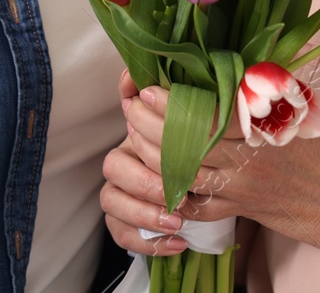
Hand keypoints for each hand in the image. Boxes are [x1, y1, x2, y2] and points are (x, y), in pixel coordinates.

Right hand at [99, 71, 187, 256]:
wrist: (207, 180)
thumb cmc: (196, 145)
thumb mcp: (191, 121)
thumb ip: (169, 95)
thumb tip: (131, 74)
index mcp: (135, 134)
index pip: (127, 133)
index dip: (145, 145)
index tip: (176, 158)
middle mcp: (122, 162)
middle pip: (113, 169)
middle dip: (145, 184)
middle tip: (177, 197)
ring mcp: (120, 194)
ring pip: (111, 204)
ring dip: (144, 216)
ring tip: (178, 223)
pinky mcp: (125, 224)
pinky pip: (123, 236)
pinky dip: (149, 244)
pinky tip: (179, 244)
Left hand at [120, 73, 319, 248]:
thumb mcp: (301, 106)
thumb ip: (268, 81)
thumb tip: (245, 45)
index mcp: (262, 124)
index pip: (206, 112)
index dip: (172, 102)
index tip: (150, 88)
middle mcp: (247, 157)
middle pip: (185, 142)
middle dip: (150, 125)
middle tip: (133, 108)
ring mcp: (240, 187)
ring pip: (183, 173)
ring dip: (153, 155)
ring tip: (136, 136)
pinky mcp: (238, 209)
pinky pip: (197, 205)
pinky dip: (174, 192)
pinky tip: (159, 176)